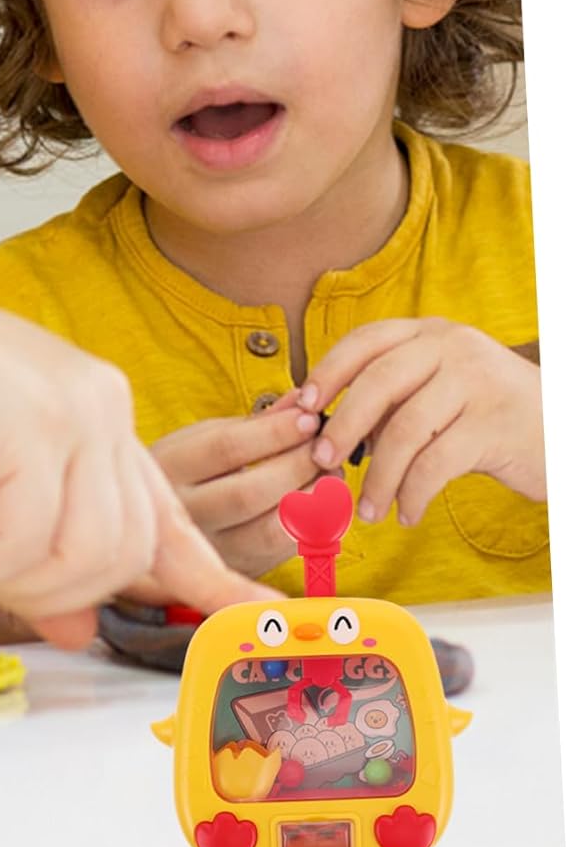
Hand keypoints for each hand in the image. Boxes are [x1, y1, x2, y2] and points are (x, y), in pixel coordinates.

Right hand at [0, 283, 266, 647]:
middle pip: (127, 552)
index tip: (249, 617)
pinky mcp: (39, 419)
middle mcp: (103, 406)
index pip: (165, 510)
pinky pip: (28, 536)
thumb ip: (28, 559)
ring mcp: (78, 408)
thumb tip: (76, 630)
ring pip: (87, 553)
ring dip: (6, 583)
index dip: (206, 574)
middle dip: (46, 595)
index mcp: (95, 415)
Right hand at [149, 398, 323, 576]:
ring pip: (272, 529)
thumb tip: (299, 402)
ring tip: (330, 473)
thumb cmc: (187, 473)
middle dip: (298, 464)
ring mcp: (212, 549)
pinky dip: (317, 525)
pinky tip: (327, 502)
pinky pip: (288, 552)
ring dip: (313, 499)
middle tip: (325, 445)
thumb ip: (251, 424)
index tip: (307, 418)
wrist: (162, 529)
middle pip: (250, 492)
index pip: (225, 449)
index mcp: (169, 470)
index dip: (274, 432)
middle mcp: (186, 515)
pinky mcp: (239, 569)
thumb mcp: (203, 439)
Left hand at [300, 319, 545, 524]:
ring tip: (368, 508)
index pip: (366, 341)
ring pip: (405, 429)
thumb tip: (319, 426)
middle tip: (321, 461)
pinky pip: (436, 463)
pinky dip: (413, 493)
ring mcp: (479, 383)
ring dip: (379, 475)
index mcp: (430, 334)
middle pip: (378, 382)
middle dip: (342, 425)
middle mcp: (454, 348)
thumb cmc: (485, 415)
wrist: (562, 434)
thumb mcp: (437, 390)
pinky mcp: (497, 425)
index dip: (328, 371)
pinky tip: (405, 513)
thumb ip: (389, 397)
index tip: (301, 405)